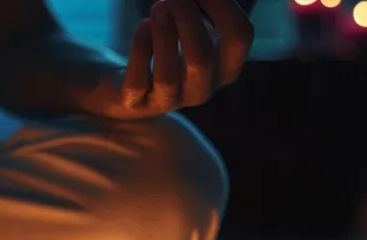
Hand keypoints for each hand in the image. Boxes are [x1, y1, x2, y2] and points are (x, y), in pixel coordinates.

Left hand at [104, 0, 253, 118]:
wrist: (126, 85)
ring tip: (157, 8)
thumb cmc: (167, 44)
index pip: (240, 37)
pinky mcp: (134, 104)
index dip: (222, 5)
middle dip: (187, 20)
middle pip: (202, 59)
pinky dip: (141, 49)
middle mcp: (201, 90)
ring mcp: (167, 102)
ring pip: (167, 76)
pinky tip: (143, 26)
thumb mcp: (191, 25)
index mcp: (225, 68)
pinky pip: (138, 83)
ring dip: (163, 35)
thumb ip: (200, 7)